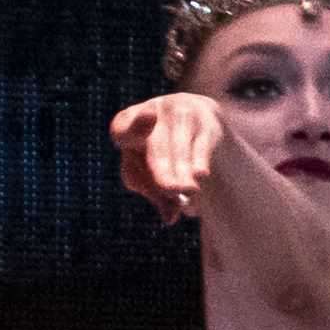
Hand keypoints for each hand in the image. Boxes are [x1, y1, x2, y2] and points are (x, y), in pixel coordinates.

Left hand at [110, 90, 222, 222]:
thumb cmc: (159, 153)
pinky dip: (199, 160)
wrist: (194, 126)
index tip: (148, 120)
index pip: (123, 131)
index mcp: (126, 122)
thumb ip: (156, 194)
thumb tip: (170, 219)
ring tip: (189, 192)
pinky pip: (200, 143)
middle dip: (163, 170)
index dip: (134, 129)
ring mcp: (181, 112)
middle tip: (171, 191)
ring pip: (179, 146)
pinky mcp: (206, 120)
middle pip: (156, 146)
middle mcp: (152, 110)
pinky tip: (201, 174)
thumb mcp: (148, 173)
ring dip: (182, 170)